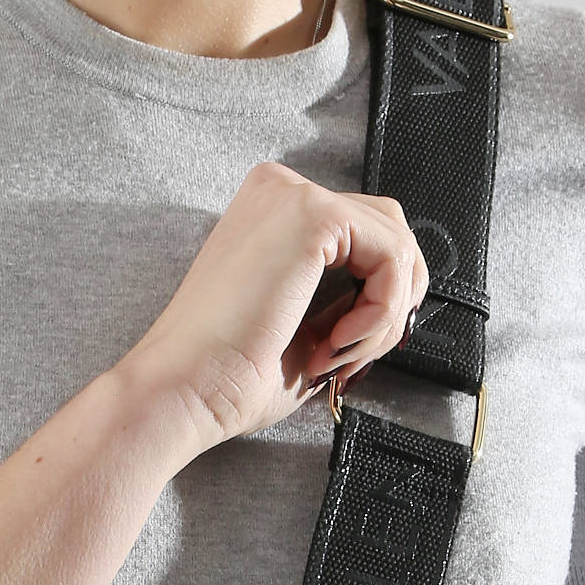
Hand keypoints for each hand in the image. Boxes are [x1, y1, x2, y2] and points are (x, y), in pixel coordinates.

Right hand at [115, 160, 428, 450]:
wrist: (184, 391)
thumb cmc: (227, 376)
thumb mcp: (307, 330)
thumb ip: (348, 300)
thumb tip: (400, 301)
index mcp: (271, 216)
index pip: (362, 234)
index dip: (378, 297)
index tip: (348, 353)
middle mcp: (279, 193)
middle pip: (387, 227)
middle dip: (392, 301)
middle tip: (352, 356)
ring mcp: (294, 197)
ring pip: (396, 242)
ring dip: (384, 316)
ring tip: (337, 356)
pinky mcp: (312, 214)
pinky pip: (392, 254)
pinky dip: (382, 311)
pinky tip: (337, 343)